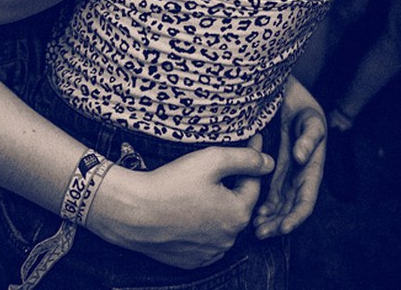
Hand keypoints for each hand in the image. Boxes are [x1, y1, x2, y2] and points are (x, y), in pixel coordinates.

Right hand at [87, 137, 271, 268]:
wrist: (131, 212)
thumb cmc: (171, 183)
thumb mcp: (211, 160)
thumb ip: (245, 159)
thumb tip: (269, 162)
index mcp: (238, 214)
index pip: (253, 183)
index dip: (250, 161)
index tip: (251, 140)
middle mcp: (228, 239)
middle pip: (237, 204)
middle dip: (231, 185)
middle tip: (213, 167)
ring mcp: (209, 253)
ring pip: (221, 222)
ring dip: (216, 206)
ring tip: (195, 189)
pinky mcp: (190, 260)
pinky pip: (204, 239)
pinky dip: (201, 225)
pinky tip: (186, 210)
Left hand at [254, 77, 325, 237]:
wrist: (283, 93)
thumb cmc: (302, 106)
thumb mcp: (310, 119)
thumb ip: (309, 138)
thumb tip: (300, 157)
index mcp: (311, 168)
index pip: (306, 200)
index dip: (296, 216)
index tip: (284, 227)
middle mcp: (298, 176)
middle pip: (290, 209)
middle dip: (278, 224)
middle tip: (261, 233)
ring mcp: (283, 174)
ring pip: (277, 204)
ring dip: (268, 219)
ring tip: (254, 228)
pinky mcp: (268, 169)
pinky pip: (265, 191)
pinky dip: (259, 204)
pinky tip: (250, 212)